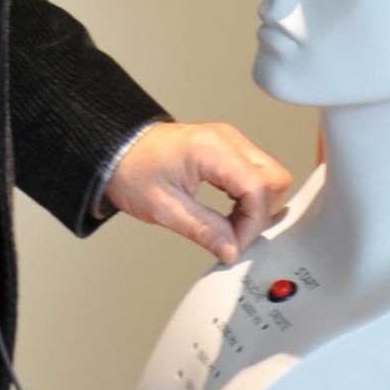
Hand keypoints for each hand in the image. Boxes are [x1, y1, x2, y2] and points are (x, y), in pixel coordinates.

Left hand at [103, 122, 293, 265]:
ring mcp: (229, 141)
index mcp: (211, 149)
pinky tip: (231, 212)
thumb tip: (231, 250)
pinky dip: (250, 196)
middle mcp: (226, 139)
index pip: (258, 187)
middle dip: (261, 213)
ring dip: (258, 205)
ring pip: (270, 175)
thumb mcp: (164, 208)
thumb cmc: (131, 171)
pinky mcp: (227, 148)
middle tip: (235, 236)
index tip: (234, 244)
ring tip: (231, 225)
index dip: (252, 223)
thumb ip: (203, 229)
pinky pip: (256, 172)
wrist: (115, 152)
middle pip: (274, 178)